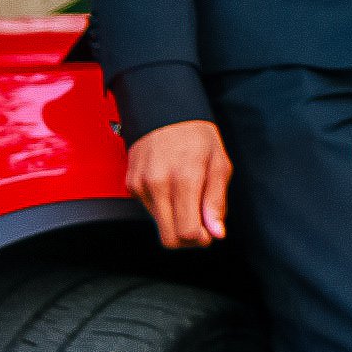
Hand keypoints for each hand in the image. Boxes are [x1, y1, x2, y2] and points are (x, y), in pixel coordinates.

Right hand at [124, 121, 231, 249]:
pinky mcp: (131, 185)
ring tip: (188, 199)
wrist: (165, 112)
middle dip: (188, 238)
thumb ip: (216, 202)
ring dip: (175, 221)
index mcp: (185, 178)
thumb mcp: (219, 164)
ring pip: (159, 225)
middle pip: (169, 237)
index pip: (187, 231)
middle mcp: (158, 183)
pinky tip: (172, 189)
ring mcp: (141, 184)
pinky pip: (148, 210)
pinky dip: (163, 207)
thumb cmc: (196, 136)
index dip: (201, 239)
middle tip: (201, 224)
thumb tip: (216, 232)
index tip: (209, 232)